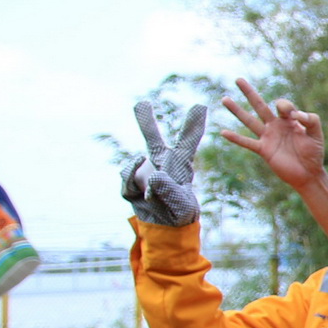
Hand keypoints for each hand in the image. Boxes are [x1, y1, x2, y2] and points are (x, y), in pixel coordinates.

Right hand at [123, 100, 206, 225]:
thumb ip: (168, 189)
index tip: (200, 106)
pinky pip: (126, 179)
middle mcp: (161, 162)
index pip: (188, 141)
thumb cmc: (179, 212)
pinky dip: (132, 189)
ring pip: (135, 162)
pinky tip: (141, 195)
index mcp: (180, 164)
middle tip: (141, 103)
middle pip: (153, 139)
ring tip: (151, 194)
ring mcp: (144, 170)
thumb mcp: (179, 204)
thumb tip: (153, 175)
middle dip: (146, 121)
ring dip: (136, 173)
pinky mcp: (131, 180)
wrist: (163, 225)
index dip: (193, 125)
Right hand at [218, 78, 327, 193]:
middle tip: (238, 79)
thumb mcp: (316, 134)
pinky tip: (223, 132)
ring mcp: (268, 137)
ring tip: (225, 99)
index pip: (283, 105)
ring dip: (237, 110)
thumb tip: (296, 114)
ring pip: (249, 121)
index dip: (287, 107)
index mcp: (289, 119)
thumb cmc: (314, 153)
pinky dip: (236, 138)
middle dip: (250, 93)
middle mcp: (276, 125)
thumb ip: (311, 120)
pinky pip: (247, 143)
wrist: (309, 174)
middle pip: (260, 105)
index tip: (296, 117)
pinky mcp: (264, 150)